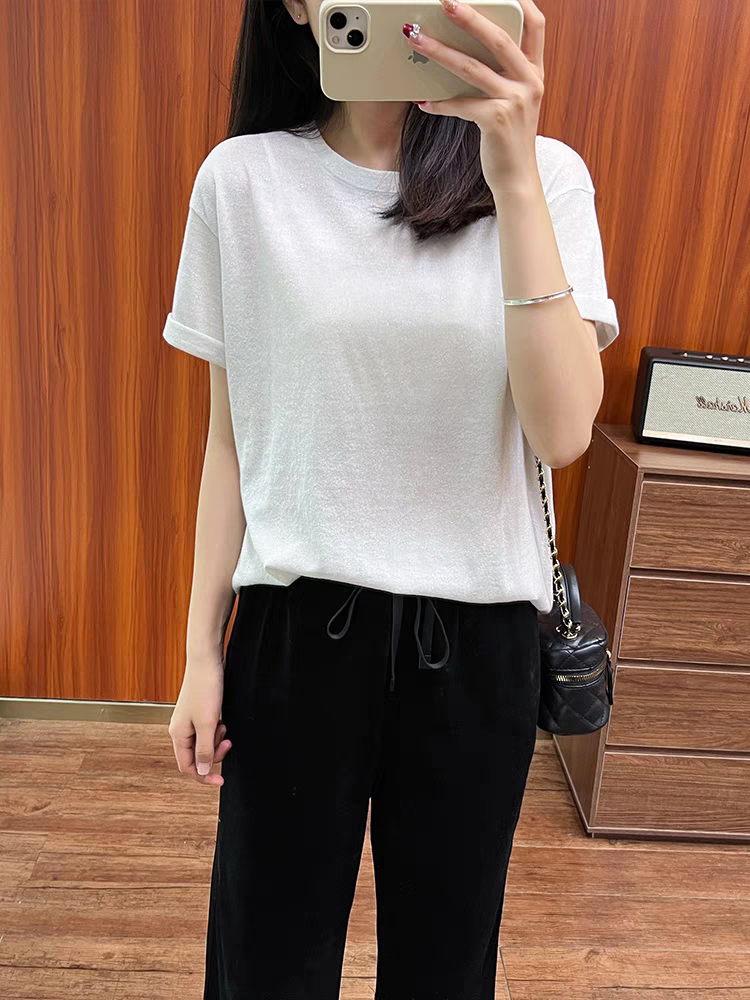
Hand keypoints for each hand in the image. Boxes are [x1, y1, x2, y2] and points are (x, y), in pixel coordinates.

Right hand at [168, 658, 231, 785]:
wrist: (206, 662)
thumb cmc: (204, 688)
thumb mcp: (207, 724)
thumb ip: (205, 749)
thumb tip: (203, 770)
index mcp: (178, 735)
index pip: (188, 767)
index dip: (204, 776)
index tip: (220, 780)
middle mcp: (181, 729)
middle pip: (197, 756)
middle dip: (214, 753)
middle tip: (227, 743)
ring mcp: (189, 721)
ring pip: (204, 743)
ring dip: (216, 740)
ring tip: (223, 725)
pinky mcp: (198, 713)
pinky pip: (208, 731)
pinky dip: (216, 729)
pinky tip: (221, 719)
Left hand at [402, 0, 545, 193]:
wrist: (518, 179)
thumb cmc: (509, 140)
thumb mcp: (515, 101)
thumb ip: (503, 75)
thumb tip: (467, 51)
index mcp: (535, 72)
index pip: (535, 24)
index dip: (521, 0)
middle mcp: (529, 82)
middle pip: (498, 38)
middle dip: (469, 17)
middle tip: (445, 1)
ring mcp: (515, 100)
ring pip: (472, 68)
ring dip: (439, 51)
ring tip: (416, 39)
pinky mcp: (497, 121)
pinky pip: (461, 104)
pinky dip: (439, 102)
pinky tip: (423, 101)